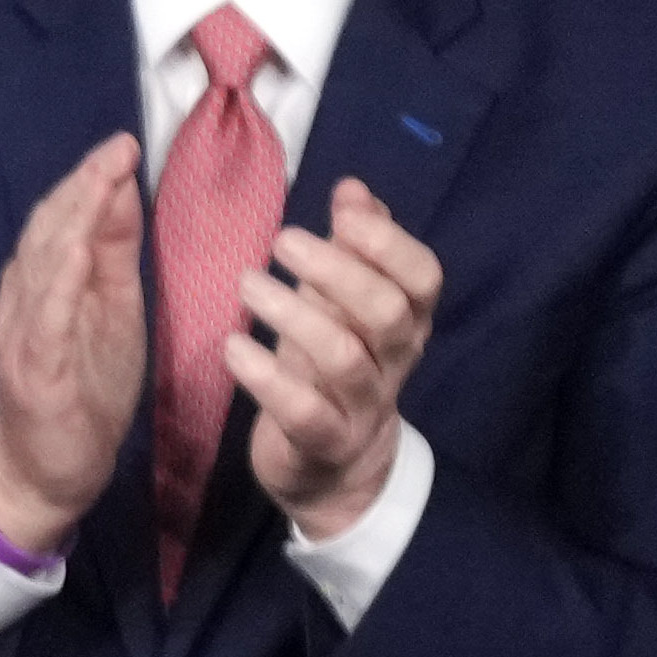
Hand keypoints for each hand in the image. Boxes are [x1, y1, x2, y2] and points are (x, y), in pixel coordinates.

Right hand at [0, 134, 144, 561]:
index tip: (121, 145)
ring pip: (41, 268)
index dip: (88, 182)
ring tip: (98, 183)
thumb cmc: (83, 391)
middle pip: (46, 234)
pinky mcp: (36, 374)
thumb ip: (114, 255)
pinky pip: (45, 323)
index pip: (60, 222)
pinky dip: (59, 285)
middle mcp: (25, 303)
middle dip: (81, 189)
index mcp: (45, 286)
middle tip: (114, 150)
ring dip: (70, 223)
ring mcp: (25, 338)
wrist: (50, 472)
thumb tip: (121, 191)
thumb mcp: (112, 311)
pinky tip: (78, 253)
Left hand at [230, 177, 443, 533]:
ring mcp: (364, 406)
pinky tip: (232, 347)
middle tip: (281, 241)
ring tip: (246, 283)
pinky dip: (265, 377)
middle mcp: (395, 361)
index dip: (390, 243)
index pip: (424, 277)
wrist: (335, 467)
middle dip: (337, 271)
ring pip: (343, 357)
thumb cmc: (335, 368)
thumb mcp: (346, 304)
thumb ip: (356, 247)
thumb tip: (353, 188)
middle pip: (387, 312)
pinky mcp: (324, 443)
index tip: (343, 214)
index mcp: (408, 321)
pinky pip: (302, 410)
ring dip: (293, 314)